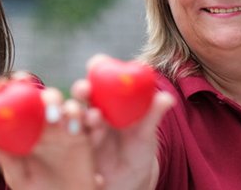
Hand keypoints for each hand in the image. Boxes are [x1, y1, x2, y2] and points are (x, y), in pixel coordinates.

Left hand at [0, 72, 94, 189]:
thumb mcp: (19, 177)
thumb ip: (6, 159)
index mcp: (26, 130)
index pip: (18, 102)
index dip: (12, 88)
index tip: (4, 83)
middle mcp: (46, 125)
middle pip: (46, 99)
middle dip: (43, 94)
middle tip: (40, 101)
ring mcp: (66, 129)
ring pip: (68, 106)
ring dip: (63, 105)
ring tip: (55, 117)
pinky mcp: (84, 136)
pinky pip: (87, 121)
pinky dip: (84, 117)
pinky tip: (76, 126)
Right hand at [72, 55, 175, 189]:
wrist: (130, 177)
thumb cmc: (140, 148)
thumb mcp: (146, 132)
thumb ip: (153, 115)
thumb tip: (168, 98)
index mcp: (111, 97)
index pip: (101, 74)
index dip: (97, 66)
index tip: (97, 64)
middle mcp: (93, 107)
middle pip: (82, 92)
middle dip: (81, 88)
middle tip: (86, 90)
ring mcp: (83, 126)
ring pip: (75, 114)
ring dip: (79, 113)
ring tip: (94, 119)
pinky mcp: (76, 145)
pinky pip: (72, 137)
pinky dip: (75, 134)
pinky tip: (86, 136)